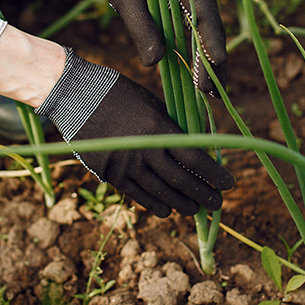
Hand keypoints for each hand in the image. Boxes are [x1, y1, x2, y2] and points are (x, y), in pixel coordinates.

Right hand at [36, 49, 233, 217]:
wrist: (75, 96)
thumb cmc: (119, 94)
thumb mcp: (152, 104)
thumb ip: (174, 127)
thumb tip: (200, 146)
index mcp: (158, 128)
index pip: (194, 158)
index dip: (214, 174)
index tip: (229, 183)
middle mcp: (144, 150)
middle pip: (181, 180)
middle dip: (203, 194)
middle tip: (217, 203)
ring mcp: (125, 164)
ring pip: (161, 192)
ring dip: (183, 204)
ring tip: (197, 210)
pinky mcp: (109, 173)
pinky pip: (137, 195)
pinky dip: (155, 205)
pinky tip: (168, 210)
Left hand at [93, 0, 227, 94]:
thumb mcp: (126, 0)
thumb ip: (141, 28)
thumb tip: (154, 62)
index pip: (204, 14)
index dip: (211, 41)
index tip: (216, 64)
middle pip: (213, 29)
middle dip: (214, 61)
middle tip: (211, 92)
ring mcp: (200, 0)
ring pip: (211, 35)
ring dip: (212, 64)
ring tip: (212, 95)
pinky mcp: (193, 10)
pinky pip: (201, 35)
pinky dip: (202, 57)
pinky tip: (202, 81)